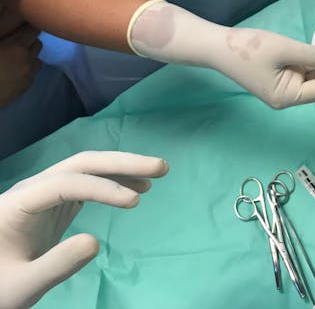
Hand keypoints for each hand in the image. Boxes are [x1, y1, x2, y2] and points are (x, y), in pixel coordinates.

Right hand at [0, 3, 42, 106]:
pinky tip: (14, 71)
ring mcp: (27, 76)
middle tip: (16, 39)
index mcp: (16, 48)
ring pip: (37, 60)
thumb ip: (2, 35)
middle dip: (29, 40)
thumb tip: (6, 37)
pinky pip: (32, 74)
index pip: (32, 30)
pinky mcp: (24, 89)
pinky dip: (26, 70)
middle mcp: (27, 61)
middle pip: (37, 44)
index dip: (28, 25)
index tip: (25, 19)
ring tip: (15, 56)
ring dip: (29, 56)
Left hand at [0, 151, 167, 308]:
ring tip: (158, 173)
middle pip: (81, 165)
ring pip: (87, 169)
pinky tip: (137, 187)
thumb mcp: (23, 286)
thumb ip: (56, 265)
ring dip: (122, 168)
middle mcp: (31, 190)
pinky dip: (114, 182)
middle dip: (122, 163)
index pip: (65, 184)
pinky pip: (87, 183)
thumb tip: (95, 242)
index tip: (135, 203)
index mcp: (18, 204)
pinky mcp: (55, 203)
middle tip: (162, 167)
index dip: (103, 189)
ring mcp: (44, 194)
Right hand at [128, 1, 314, 108]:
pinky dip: (311, 61)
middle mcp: (287, 97)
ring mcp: (282, 88)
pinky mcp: (278, 78)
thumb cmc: (250, 49)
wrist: (219, 45)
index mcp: (287, 97)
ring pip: (312, 78)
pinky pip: (302, 71)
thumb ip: (313, 56)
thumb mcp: (285, 49)